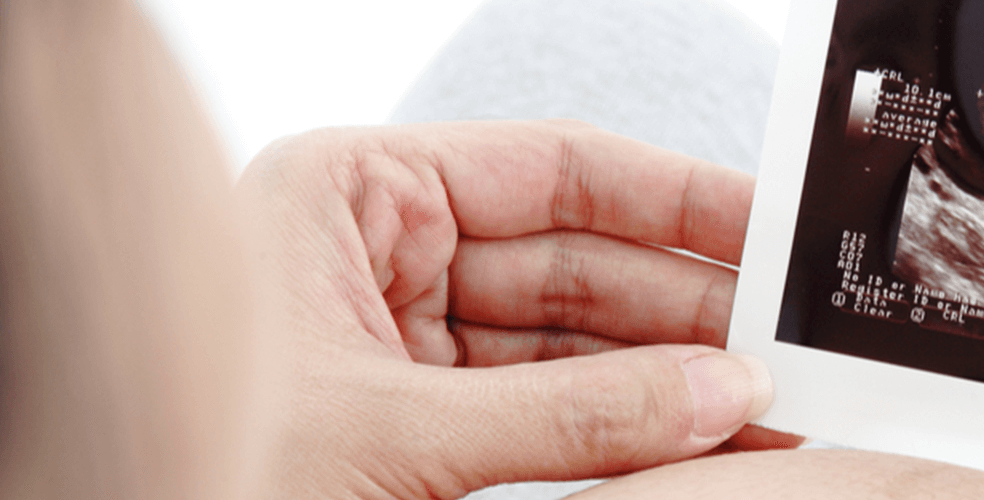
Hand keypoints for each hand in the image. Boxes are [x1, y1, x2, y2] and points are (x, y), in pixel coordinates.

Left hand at [236, 120, 797, 497]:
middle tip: (789, 352)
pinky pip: (549, 414)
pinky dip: (625, 434)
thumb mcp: (392, 433)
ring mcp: (406, 341)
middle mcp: (388, 255)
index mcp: (358, 194)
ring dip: (671, 383)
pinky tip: (700, 441)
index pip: (560, 172)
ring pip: (577, 348)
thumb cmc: (193, 465)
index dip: (680, 201)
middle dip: (690, 314)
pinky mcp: (419, 423)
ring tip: (767, 410)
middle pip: (584, 264)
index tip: (774, 234)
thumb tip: (715, 394)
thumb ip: (568, 415)